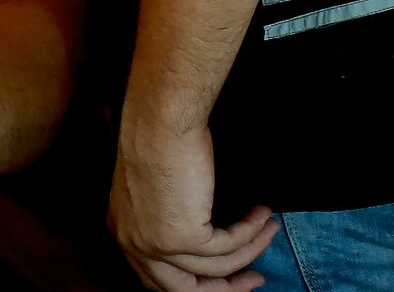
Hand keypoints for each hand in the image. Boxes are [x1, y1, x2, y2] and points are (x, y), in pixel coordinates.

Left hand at [110, 123, 277, 291]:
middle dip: (226, 287)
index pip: (159, 280)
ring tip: (269, 230)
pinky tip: (262, 216)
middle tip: (255, 278)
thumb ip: (166, 218)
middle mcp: (134, 245)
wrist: (160, 119)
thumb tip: (202, 241)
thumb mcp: (153, 190)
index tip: (227, 278)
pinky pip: (228, 246)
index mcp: (124, 234)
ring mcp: (156, 245)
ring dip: (250, 252)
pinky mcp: (182, 237)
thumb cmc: (158, 139)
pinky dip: (250, 234)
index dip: (198, 284)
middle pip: (184, 291)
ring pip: (215, 270)